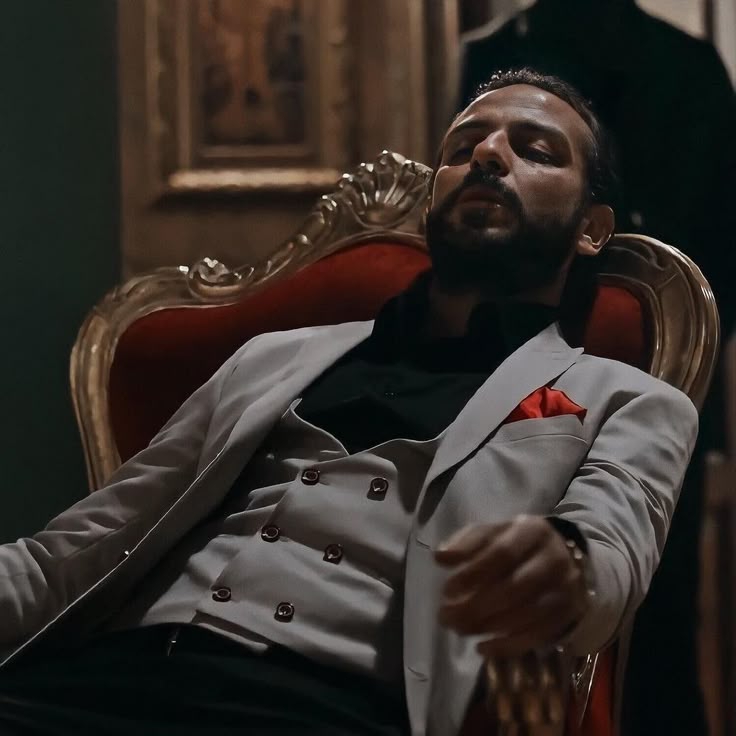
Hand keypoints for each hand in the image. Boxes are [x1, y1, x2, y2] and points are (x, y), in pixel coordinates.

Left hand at [434, 515, 589, 657]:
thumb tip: (440, 558)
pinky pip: (537, 636)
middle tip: (446, 616)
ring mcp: (565, 589)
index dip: (473, 573)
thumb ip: (466, 543)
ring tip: (459, 629)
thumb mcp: (492, 533)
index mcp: (532, 531)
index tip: (446, 590)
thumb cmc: (515, 544)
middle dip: (476, 606)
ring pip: (526, 615)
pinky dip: (507, 646)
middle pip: (514, 588)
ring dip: (488, 627)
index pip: (502, 553)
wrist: (565, 557)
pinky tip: (482, 647)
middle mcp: (554, 559)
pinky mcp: (568, 615)